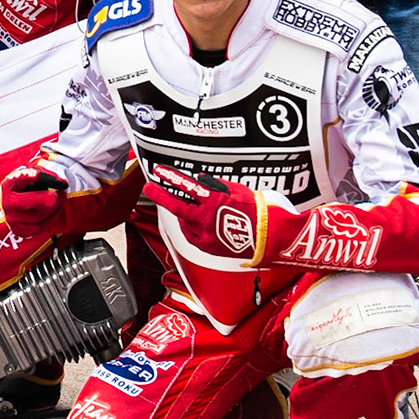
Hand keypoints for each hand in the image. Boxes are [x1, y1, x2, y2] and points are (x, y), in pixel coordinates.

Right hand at [0, 163, 65, 232]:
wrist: (14, 203)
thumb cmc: (24, 186)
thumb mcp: (30, 175)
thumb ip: (42, 174)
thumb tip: (59, 182)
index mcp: (7, 186)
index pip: (19, 179)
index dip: (31, 176)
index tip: (41, 175)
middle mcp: (6, 203)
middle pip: (25, 202)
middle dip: (41, 199)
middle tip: (55, 196)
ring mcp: (12, 219)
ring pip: (38, 215)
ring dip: (55, 205)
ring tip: (62, 194)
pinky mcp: (20, 231)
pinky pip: (40, 227)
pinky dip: (52, 217)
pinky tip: (57, 207)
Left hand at [142, 165, 267, 260]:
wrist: (268, 236)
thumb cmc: (257, 212)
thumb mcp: (236, 191)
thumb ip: (216, 186)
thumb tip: (202, 181)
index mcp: (214, 201)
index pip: (187, 186)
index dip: (171, 178)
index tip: (160, 171)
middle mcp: (206, 218)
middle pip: (177, 206)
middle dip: (160, 195)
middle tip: (150, 188)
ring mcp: (205, 234)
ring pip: (184, 222)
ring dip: (182, 214)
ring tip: (187, 208)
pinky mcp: (207, 247)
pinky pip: (191, 236)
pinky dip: (190, 228)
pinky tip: (193, 223)